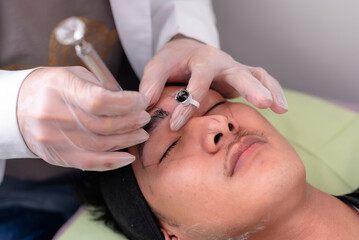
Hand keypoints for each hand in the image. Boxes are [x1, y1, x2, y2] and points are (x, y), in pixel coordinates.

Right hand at [17, 66, 149, 169]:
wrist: (16, 107)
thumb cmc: (51, 87)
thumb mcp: (73, 75)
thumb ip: (101, 86)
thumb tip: (130, 102)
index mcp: (60, 88)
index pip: (100, 101)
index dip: (127, 103)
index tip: (142, 101)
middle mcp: (54, 115)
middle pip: (103, 125)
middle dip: (131, 122)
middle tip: (145, 118)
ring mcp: (54, 138)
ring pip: (100, 145)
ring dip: (127, 140)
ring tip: (141, 134)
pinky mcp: (57, 155)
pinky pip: (89, 163)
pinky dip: (112, 162)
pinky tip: (128, 157)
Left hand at [140, 37, 287, 130]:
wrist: (186, 51)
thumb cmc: (172, 61)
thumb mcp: (157, 67)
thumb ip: (151, 84)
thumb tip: (146, 104)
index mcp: (200, 59)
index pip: (197, 83)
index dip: (187, 104)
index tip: (176, 125)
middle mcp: (222, 61)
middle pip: (238, 72)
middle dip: (250, 87)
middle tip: (262, 103)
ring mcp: (234, 68)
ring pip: (256, 74)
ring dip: (268, 89)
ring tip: (279, 108)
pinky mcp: (241, 76)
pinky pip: (262, 79)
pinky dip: (274, 90)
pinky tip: (281, 107)